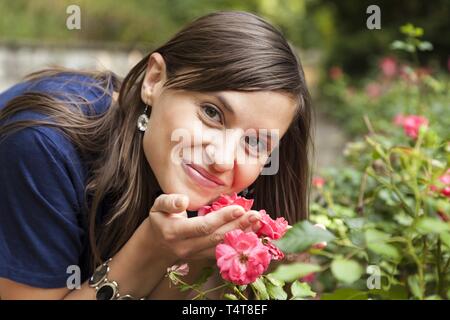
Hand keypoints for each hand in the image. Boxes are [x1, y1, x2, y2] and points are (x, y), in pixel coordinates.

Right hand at [145, 194, 260, 260]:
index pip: (203, 226)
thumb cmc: (159, 221)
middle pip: (216, 237)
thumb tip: (184, 200)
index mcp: (175, 232)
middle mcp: (187, 247)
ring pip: (222, 246)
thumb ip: (169, 202)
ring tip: (257, 222)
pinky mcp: (203, 258)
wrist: (155, 247)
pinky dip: (238, 242)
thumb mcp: (157, 206)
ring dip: (242, 234)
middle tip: (255, 214)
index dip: (222, 218)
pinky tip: (250, 232)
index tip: (238, 208)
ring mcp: (196, 255)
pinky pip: (223, 251)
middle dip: (238, 225)